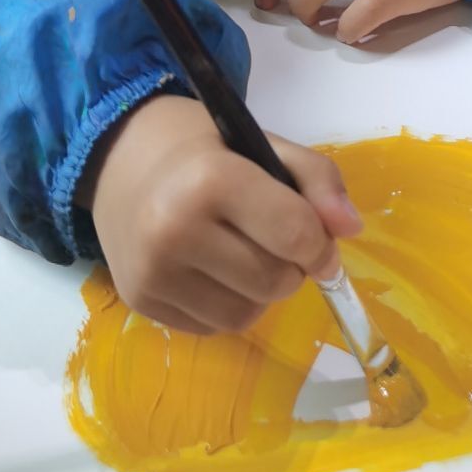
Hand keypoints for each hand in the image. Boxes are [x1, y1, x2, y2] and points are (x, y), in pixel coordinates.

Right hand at [89, 94, 361, 334]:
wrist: (119, 158)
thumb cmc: (203, 149)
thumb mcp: (264, 145)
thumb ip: (317, 180)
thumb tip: (351, 230)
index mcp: (210, 180)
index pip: (294, 234)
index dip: (321, 244)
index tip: (320, 238)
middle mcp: (174, 231)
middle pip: (275, 282)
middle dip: (291, 267)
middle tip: (273, 239)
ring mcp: (153, 272)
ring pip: (247, 315)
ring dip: (261, 292)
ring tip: (243, 253)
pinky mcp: (139, 302)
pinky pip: (213, 327)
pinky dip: (227, 304)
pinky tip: (211, 269)